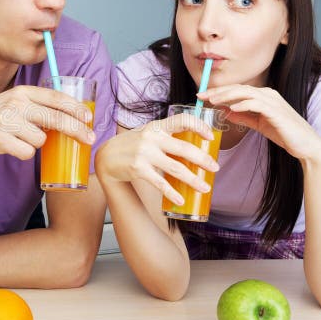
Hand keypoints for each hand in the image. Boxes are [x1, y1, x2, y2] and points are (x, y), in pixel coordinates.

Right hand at [0, 85, 95, 160]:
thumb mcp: (17, 102)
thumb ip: (39, 105)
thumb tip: (74, 116)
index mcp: (23, 91)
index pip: (56, 98)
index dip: (75, 108)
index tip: (89, 118)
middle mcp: (15, 103)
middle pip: (56, 119)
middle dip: (77, 130)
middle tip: (90, 140)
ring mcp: (6, 121)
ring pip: (41, 139)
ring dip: (36, 143)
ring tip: (21, 138)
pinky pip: (27, 152)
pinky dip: (24, 153)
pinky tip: (12, 146)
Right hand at [95, 113, 219, 204]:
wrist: (105, 157)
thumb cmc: (131, 145)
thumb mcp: (147, 133)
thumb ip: (166, 136)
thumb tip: (193, 145)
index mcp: (157, 126)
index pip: (182, 120)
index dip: (199, 126)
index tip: (211, 136)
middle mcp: (151, 138)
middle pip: (184, 148)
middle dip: (203, 159)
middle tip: (215, 168)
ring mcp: (144, 154)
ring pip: (176, 168)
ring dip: (193, 180)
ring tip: (204, 188)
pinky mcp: (138, 169)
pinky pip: (159, 183)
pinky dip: (171, 192)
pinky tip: (180, 199)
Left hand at [198, 85, 320, 162]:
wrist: (306, 146)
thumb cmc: (284, 133)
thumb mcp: (259, 124)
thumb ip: (244, 117)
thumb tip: (225, 113)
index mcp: (263, 96)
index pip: (237, 90)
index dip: (219, 91)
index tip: (202, 96)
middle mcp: (268, 95)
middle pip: (239, 88)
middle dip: (218, 91)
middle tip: (201, 95)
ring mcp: (274, 101)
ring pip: (246, 93)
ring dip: (227, 96)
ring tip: (212, 101)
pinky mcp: (277, 112)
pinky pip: (257, 104)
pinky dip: (243, 104)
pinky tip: (232, 109)